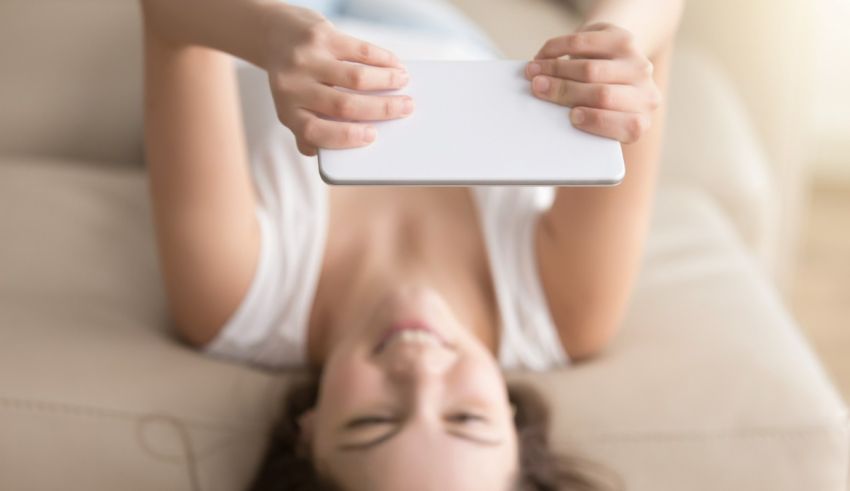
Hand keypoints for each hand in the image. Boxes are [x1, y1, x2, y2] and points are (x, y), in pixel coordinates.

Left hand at [264, 5, 413, 155]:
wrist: (278, 36)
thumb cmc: (297, 81)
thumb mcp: (296, 109)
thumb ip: (314, 133)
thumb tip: (356, 146)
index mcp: (289, 114)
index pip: (315, 132)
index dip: (345, 137)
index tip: (372, 136)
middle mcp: (293, 88)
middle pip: (344, 105)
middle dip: (382, 109)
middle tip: (406, 108)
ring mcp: (306, 60)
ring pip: (356, 77)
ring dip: (387, 80)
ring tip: (403, 82)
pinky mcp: (319, 36)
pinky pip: (359, 50)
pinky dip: (383, 59)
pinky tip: (394, 65)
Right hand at [525, 23, 660, 143]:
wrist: (616, 68)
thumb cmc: (598, 105)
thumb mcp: (597, 121)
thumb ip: (583, 122)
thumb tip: (549, 111)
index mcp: (640, 122)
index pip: (628, 125)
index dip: (599, 121)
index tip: (573, 117)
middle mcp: (646, 94)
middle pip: (602, 95)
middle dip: (564, 91)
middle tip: (536, 88)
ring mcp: (637, 65)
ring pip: (591, 69)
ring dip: (555, 69)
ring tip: (533, 72)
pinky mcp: (623, 40)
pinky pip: (585, 43)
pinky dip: (557, 49)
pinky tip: (542, 56)